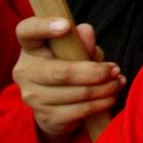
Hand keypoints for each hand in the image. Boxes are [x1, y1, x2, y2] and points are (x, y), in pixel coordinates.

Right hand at [12, 17, 124, 138]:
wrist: (57, 104)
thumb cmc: (69, 66)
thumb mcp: (77, 50)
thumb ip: (81, 40)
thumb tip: (86, 32)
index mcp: (31, 47)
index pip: (27, 31)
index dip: (44, 26)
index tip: (66, 25)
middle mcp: (25, 71)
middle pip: (61, 72)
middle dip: (95, 72)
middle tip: (115, 69)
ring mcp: (32, 96)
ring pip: (74, 94)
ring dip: (103, 89)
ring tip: (117, 82)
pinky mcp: (45, 117)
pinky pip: (77, 111)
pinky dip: (99, 104)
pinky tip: (110, 98)